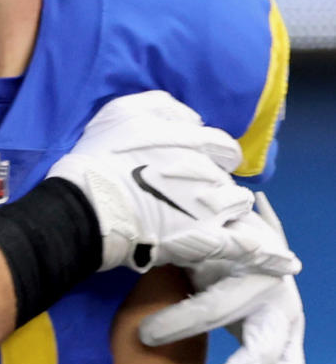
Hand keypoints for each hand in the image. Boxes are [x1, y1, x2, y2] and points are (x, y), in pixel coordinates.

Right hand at [46, 91, 298, 274]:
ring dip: (229, 208)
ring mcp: (211, 208)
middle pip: (228, 176)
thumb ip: (164, 107)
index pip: (222, 146)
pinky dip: (261, 251)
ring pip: (238, 204)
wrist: (89, 203)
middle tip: (191, 192)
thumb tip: (192, 118)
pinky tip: (274, 256)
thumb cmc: (101, 156)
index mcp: (195, 141)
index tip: (196, 162)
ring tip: (209, 217)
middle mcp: (211, 172)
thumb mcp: (124, 111)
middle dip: (215, 182)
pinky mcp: (207, 240)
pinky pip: (244, 245)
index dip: (212, 154)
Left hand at [140, 193, 302, 363]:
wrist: (251, 238)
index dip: (179, 322)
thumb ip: (187, 241)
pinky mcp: (288, 351)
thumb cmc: (217, 238)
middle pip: (262, 352)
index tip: (143, 335)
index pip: (215, 308)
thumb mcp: (202, 234)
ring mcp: (289, 334)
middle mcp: (280, 309)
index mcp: (257, 278)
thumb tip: (158, 243)